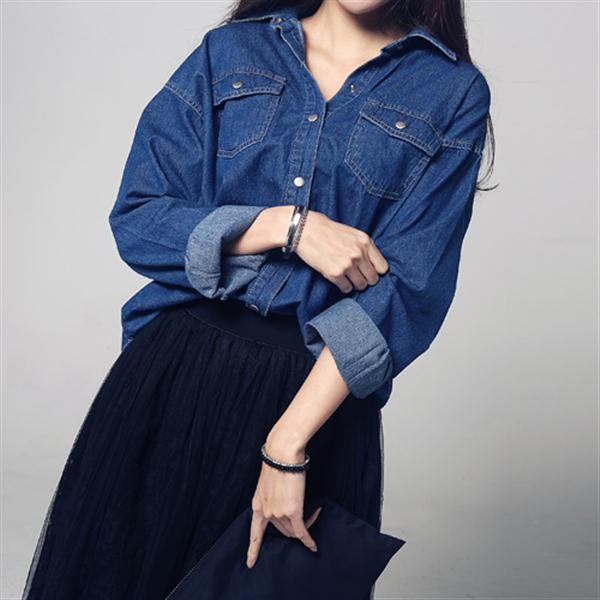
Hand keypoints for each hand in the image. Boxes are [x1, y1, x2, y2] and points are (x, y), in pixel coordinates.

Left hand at [246, 439, 321, 567]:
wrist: (282, 454)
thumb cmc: (277, 462)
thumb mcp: (267, 483)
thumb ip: (271, 497)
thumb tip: (282, 505)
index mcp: (257, 505)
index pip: (255, 532)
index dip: (252, 549)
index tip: (249, 563)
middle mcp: (266, 512)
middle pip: (281, 530)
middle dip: (293, 527)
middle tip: (306, 516)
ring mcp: (278, 513)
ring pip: (293, 529)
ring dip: (304, 525)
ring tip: (314, 512)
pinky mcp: (292, 511)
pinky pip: (301, 532)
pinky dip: (308, 540)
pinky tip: (313, 546)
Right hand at [294, 210, 388, 292]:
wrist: (305, 230)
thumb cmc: (328, 231)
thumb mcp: (352, 233)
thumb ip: (364, 247)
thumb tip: (372, 265)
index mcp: (365, 242)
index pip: (383, 267)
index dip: (376, 271)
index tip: (369, 271)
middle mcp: (359, 254)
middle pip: (373, 279)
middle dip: (366, 279)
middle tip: (358, 277)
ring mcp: (347, 265)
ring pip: (360, 285)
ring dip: (355, 284)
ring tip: (348, 278)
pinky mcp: (335, 273)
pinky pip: (346, 288)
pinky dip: (344, 286)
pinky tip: (339, 279)